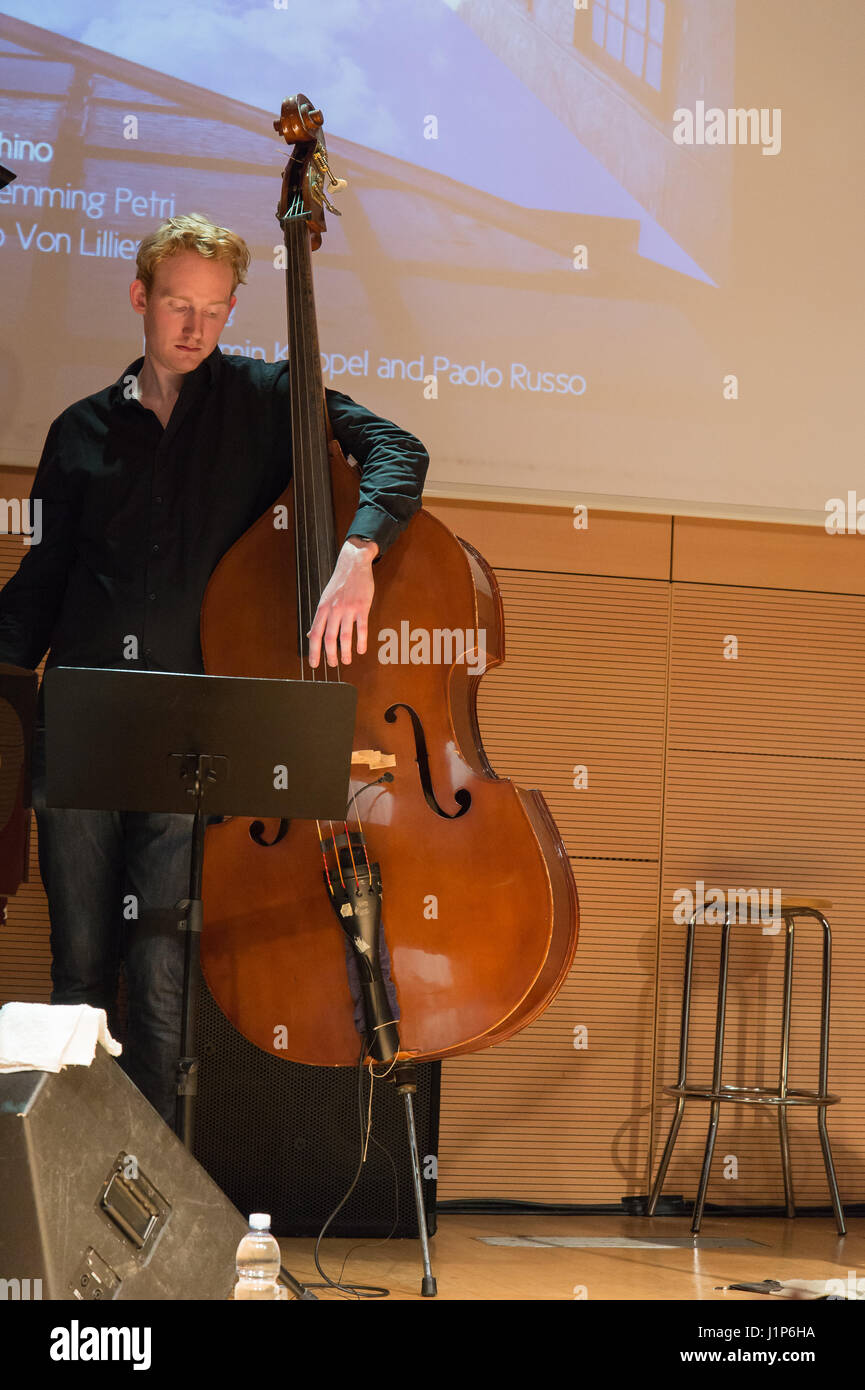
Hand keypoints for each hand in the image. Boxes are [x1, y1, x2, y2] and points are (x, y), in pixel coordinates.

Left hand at [307, 536, 378, 666]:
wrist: (353, 564)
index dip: (314, 651)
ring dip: (346, 652)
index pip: (316, 634)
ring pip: (345, 635)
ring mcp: (348, 608)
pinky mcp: (362, 606)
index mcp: (322, 609)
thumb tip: (311, 635)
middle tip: (332, 664)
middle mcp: (334, 609)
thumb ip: (319, 618)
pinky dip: (361, 642)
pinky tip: (361, 650)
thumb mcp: (325, 599)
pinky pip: (362, 628)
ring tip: (346, 661)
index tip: (314, 664)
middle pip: (329, 638)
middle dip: (330, 655)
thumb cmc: (339, 583)